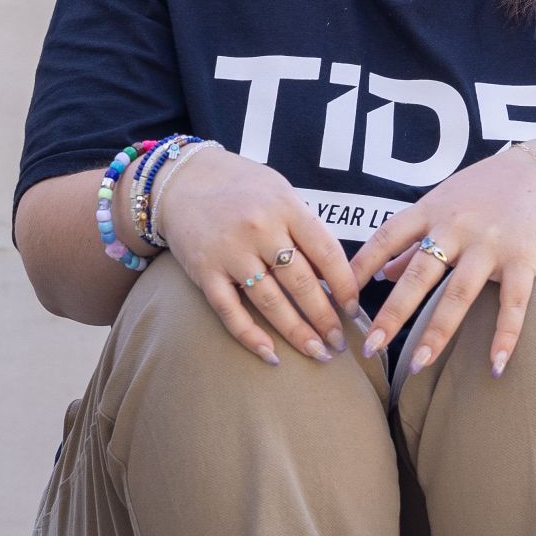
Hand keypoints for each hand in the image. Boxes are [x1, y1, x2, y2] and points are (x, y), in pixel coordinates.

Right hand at [149, 146, 359, 363]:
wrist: (182, 179)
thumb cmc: (240, 188)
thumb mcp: (280, 193)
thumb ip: (304, 227)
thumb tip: (331, 275)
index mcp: (286, 207)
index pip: (326, 252)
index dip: (345, 285)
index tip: (353, 308)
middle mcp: (260, 229)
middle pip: (301, 283)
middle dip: (325, 317)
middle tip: (340, 342)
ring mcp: (230, 252)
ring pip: (270, 302)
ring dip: (297, 333)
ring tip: (318, 353)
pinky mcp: (205, 272)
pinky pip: (230, 311)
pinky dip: (250, 336)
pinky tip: (271, 355)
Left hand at [348, 146, 535, 377]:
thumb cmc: (492, 188)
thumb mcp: (445, 201)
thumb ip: (412, 240)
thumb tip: (380, 274)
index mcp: (431, 210)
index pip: (385, 239)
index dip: (358, 268)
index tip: (336, 299)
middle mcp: (456, 226)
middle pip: (418, 274)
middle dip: (392, 314)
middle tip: (369, 348)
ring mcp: (491, 244)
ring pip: (458, 294)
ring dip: (437, 333)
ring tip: (417, 367)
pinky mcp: (525, 258)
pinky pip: (513, 303)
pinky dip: (505, 336)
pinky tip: (495, 367)